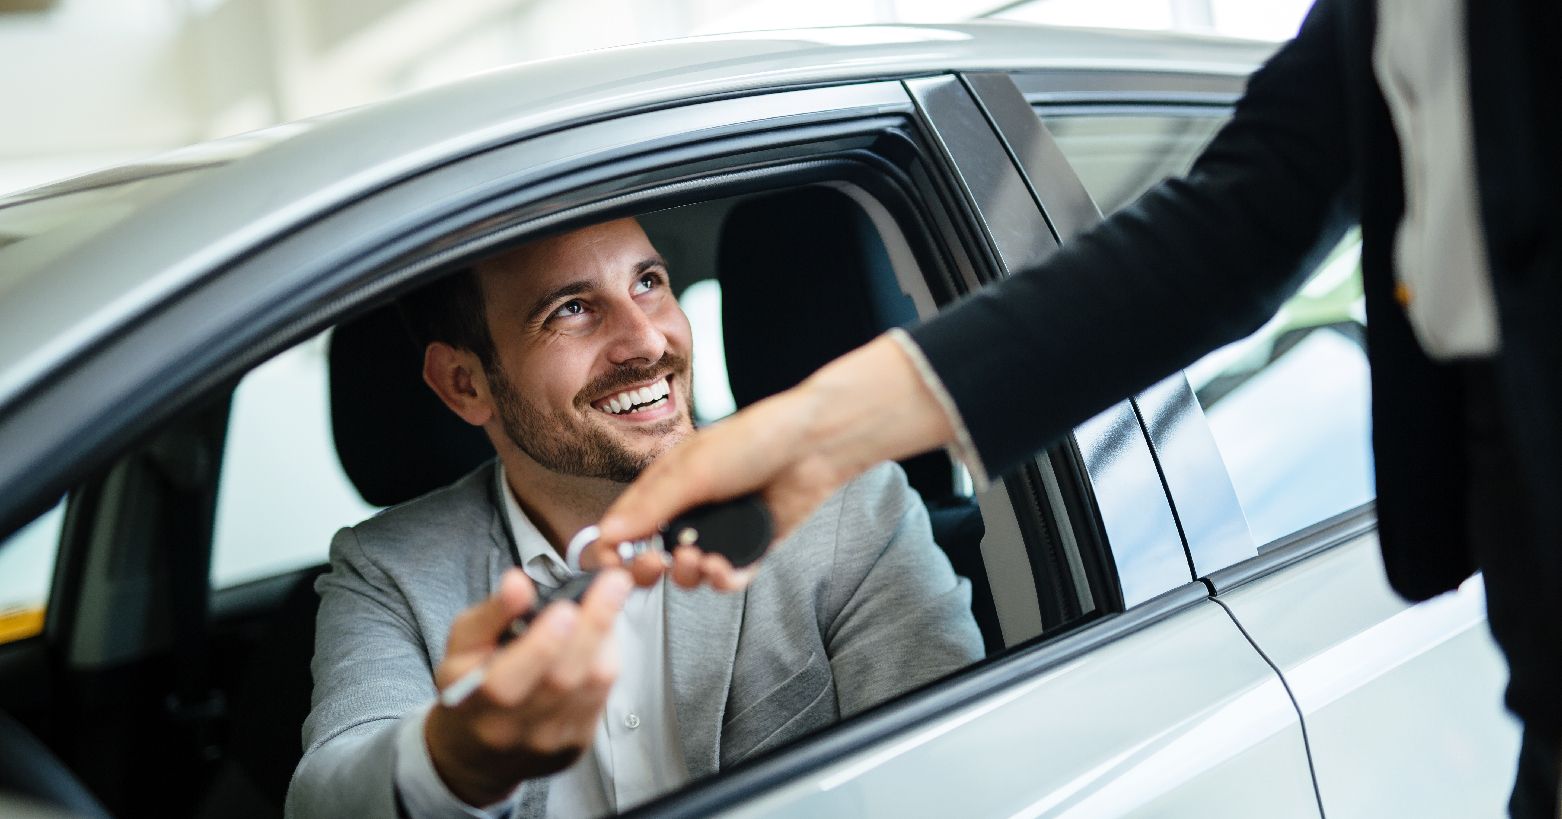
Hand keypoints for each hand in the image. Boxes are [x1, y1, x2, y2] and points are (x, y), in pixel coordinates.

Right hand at [425, 567, 632, 806]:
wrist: (481, 748)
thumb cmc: (472, 685)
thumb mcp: (463, 644)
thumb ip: (491, 612)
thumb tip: (517, 584)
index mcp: (471, 700)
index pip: (506, 681)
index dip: (540, 644)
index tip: (565, 608)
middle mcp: (509, 727)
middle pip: (562, 679)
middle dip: (593, 625)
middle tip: (612, 584)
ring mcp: (547, 739)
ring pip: (592, 685)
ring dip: (606, 636)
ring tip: (608, 599)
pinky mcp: (577, 741)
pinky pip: (604, 694)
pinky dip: (609, 656)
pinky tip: (604, 634)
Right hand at [594, 334, 954, 589]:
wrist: (812, 445)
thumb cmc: (753, 441)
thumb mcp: (693, 470)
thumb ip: (651, 506)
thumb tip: (608, 535)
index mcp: (665, 487)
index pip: (626, 526)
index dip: (614, 549)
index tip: (611, 564)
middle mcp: (689, 512)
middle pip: (653, 557)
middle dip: (649, 569)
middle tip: (655, 565)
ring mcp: (720, 532)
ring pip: (689, 574)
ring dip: (688, 575)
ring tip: (700, 559)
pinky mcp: (751, 548)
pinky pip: (728, 578)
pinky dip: (722, 579)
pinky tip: (723, 568)